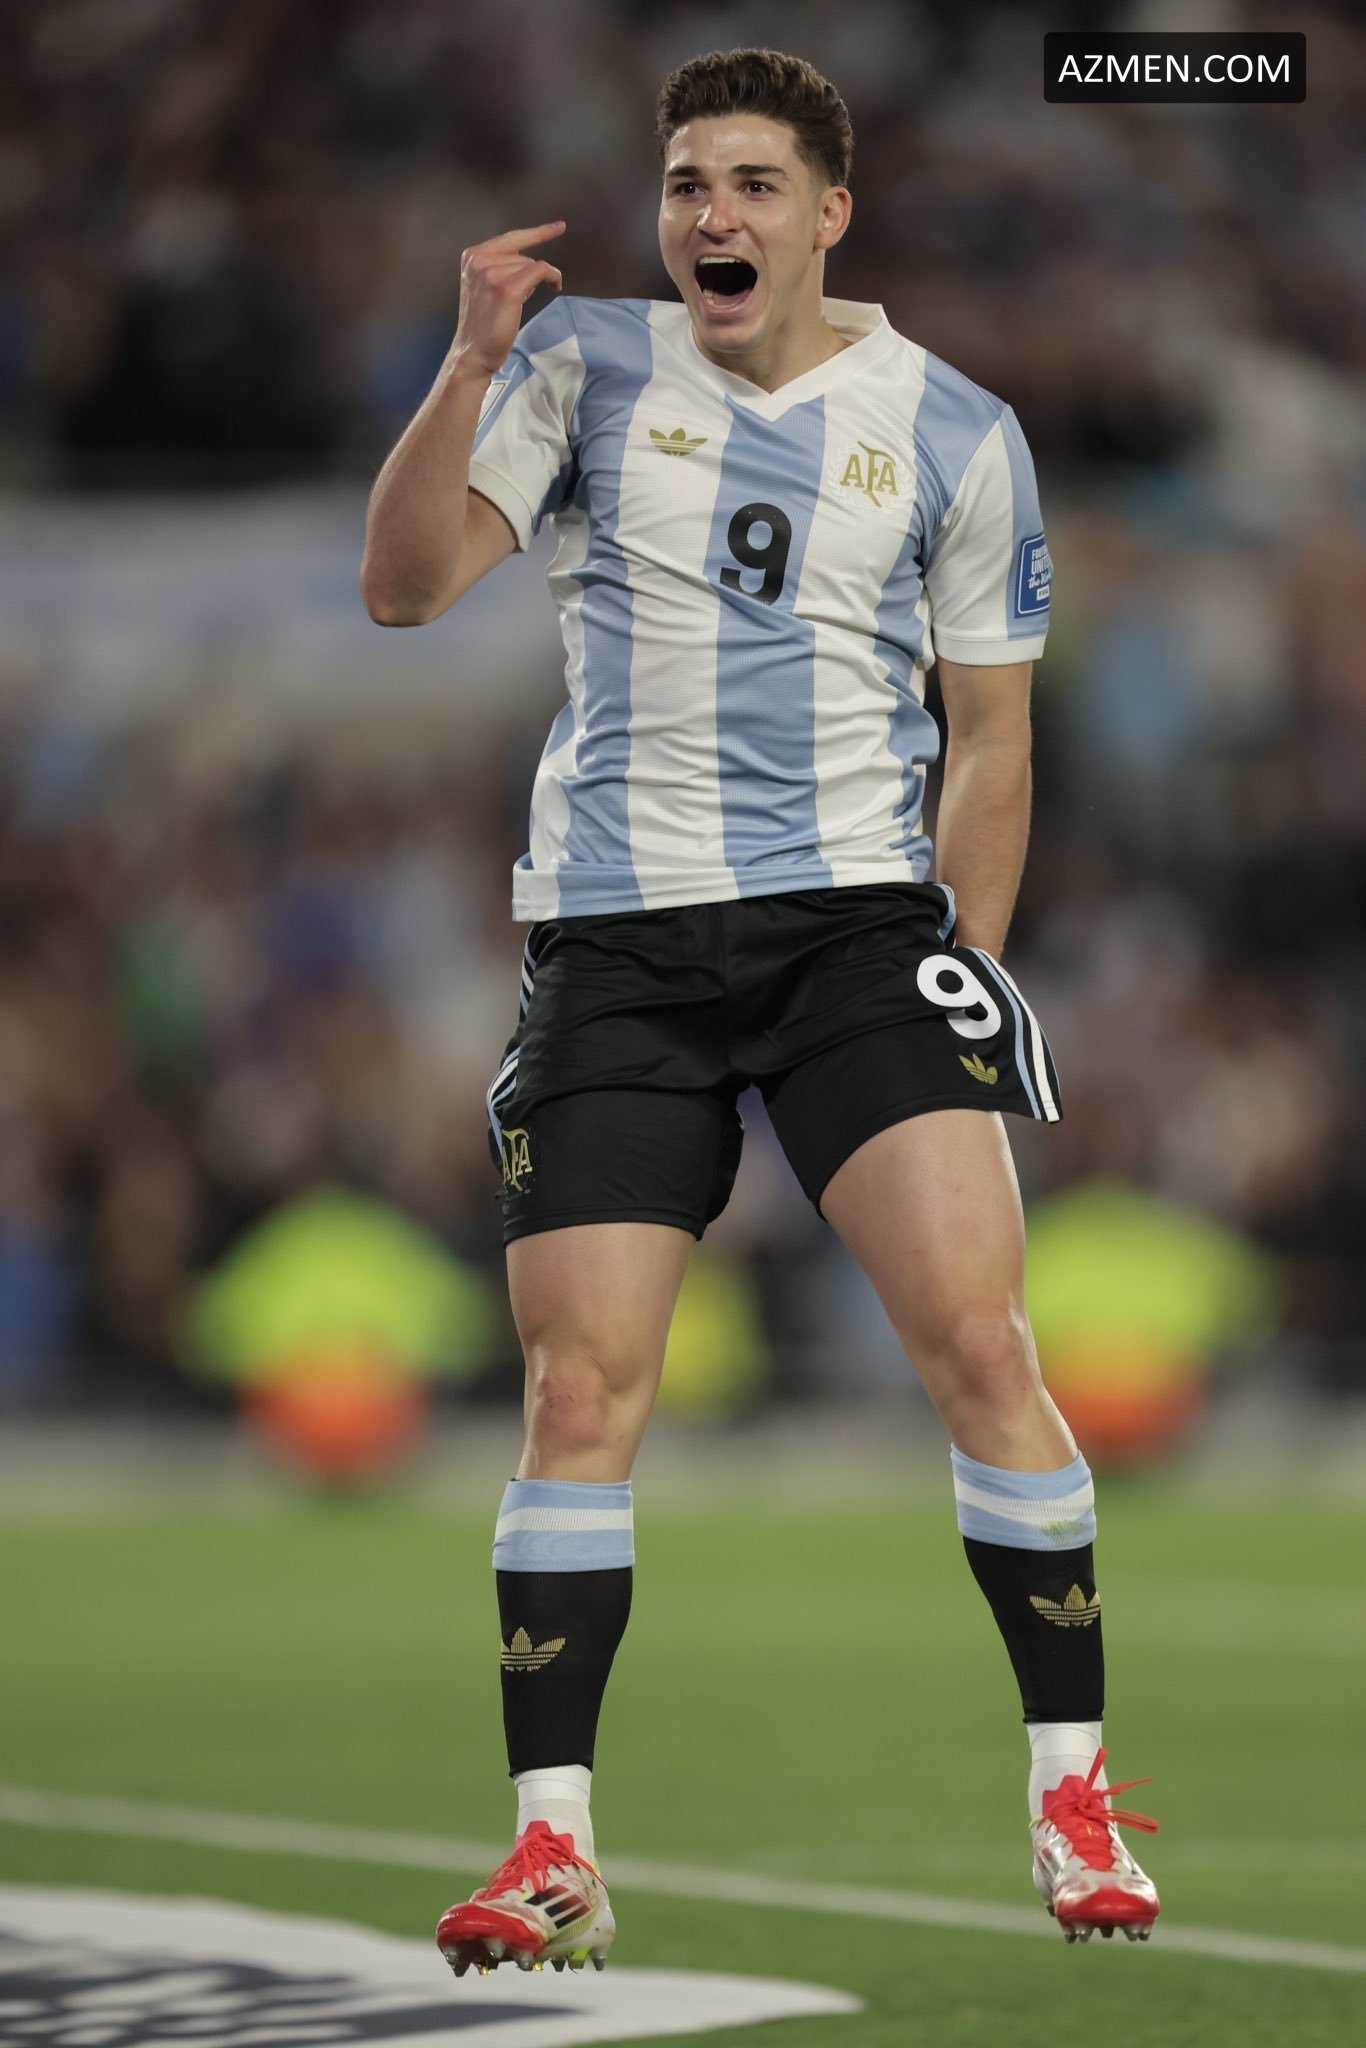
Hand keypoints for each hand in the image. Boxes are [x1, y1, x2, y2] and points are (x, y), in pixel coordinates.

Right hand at [450, 222, 565, 378]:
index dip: (538, 232)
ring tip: (518, 303)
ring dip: (534, 282)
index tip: (559, 227)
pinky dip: (552, 277)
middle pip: (522, 255)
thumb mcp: (483, 286)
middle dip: (528, 273)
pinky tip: (554, 286)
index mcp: (472, 256)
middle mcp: (480, 260)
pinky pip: (540, 271)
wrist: (473, 351)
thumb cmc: (482, 325)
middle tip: (520, 296)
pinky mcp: (507, 288)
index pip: (510, 238)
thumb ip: (497, 267)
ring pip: (531, 264)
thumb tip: (528, 262)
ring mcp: (492, 273)